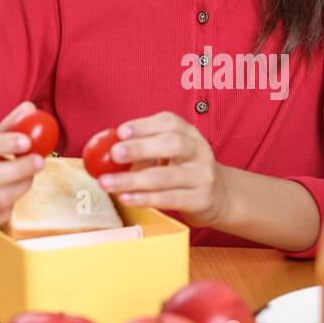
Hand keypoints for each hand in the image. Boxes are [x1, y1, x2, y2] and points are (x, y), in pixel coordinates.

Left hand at [94, 112, 229, 227]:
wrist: (219, 196)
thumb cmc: (184, 171)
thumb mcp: (170, 154)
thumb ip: (144, 149)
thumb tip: (104, 151)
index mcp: (190, 134)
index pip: (170, 122)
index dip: (144, 126)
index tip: (120, 132)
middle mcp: (199, 152)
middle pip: (173, 144)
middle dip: (141, 148)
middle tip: (115, 154)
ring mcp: (202, 176)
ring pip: (167, 177)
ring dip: (133, 180)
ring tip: (108, 182)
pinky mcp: (200, 200)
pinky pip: (169, 199)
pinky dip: (145, 199)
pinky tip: (126, 197)